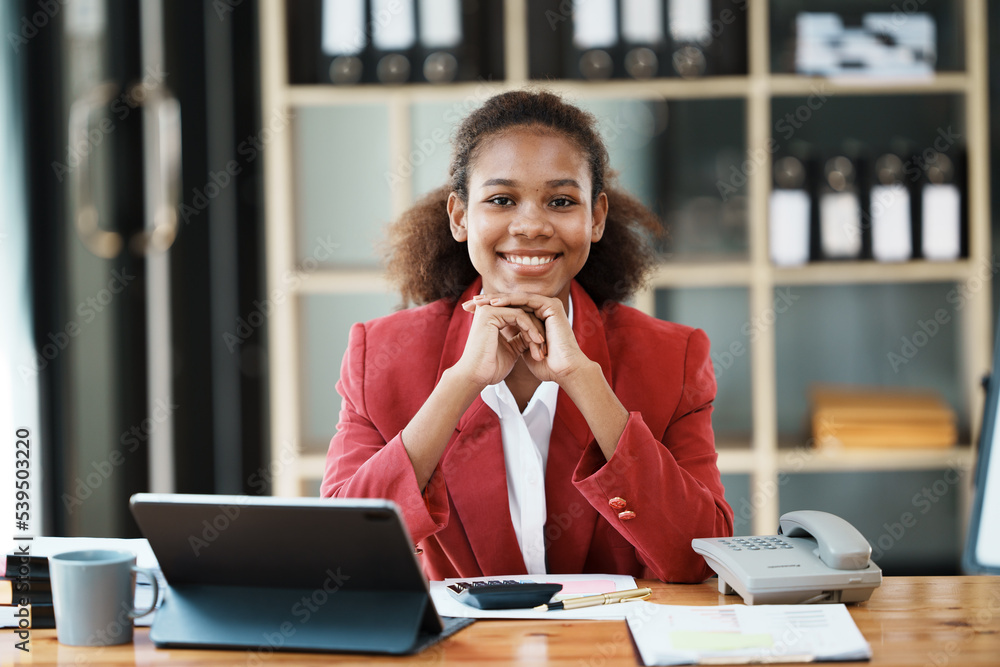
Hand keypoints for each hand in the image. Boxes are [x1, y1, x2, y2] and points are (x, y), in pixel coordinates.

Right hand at [453, 298, 545, 387]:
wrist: (476, 377)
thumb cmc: (491, 367)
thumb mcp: (512, 349)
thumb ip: (521, 338)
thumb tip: (535, 333)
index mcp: (491, 317)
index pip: (519, 316)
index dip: (533, 330)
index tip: (542, 347)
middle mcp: (488, 310)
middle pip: (522, 312)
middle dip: (536, 329)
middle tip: (545, 346)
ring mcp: (488, 309)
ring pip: (523, 313)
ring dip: (535, 330)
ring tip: (541, 347)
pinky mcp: (490, 313)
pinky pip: (519, 315)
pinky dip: (530, 329)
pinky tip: (537, 341)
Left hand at [471, 292, 591, 383]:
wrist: (563, 371)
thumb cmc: (546, 366)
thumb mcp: (523, 348)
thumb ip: (514, 336)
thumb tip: (498, 332)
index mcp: (537, 318)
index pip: (510, 310)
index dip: (490, 310)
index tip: (470, 312)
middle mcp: (542, 309)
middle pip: (511, 302)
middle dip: (489, 302)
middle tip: (470, 303)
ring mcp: (547, 306)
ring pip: (517, 299)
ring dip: (497, 299)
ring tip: (479, 302)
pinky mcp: (551, 305)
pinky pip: (526, 300)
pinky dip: (510, 301)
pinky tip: (495, 304)